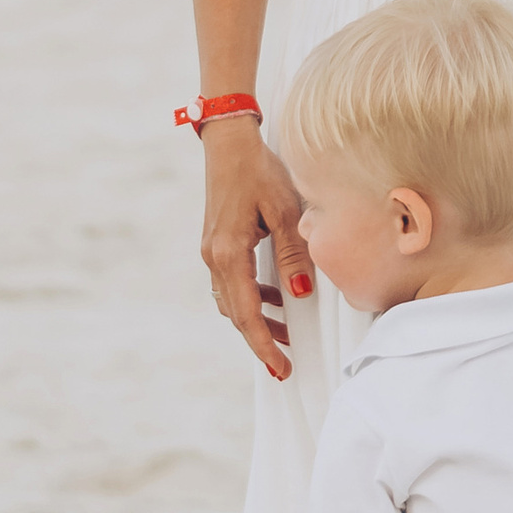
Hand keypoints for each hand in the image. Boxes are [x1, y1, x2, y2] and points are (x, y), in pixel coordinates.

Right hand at [200, 119, 310, 383]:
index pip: (247, 314)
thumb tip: (301, 294)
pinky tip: (275, 296)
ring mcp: (211, 251)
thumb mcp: (285, 210)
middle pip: (236, 315)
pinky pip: (231, 284)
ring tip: (286, 333)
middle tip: (285, 365)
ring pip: (232, 302)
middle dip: (260, 341)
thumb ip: (293, 254)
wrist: (229, 143)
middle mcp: (214, 257)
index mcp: (228, 253)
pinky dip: (251, 298)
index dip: (263, 346)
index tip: (280, 369)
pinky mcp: (216, 244)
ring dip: (256, 321)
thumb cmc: (259, 170)